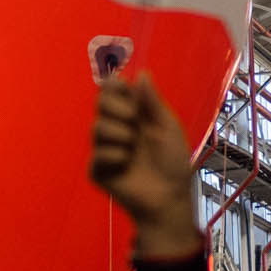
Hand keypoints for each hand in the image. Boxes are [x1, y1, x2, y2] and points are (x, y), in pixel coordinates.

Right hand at [90, 74, 201, 257]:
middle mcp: (115, 128)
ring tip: (134, 148)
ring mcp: (105, 149)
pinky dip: (114, 156)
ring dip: (119, 134)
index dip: (113, 85)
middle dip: (116, 108)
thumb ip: (152, 102)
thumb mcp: (167, 127)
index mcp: (132, 115)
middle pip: (99, 102)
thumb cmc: (173, 163)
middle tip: (134, 120)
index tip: (123, 87)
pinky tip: (126, 165)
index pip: (111, 90)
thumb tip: (141, 73)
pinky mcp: (97, 170)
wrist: (169, 197)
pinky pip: (97, 154)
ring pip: (96, 127)